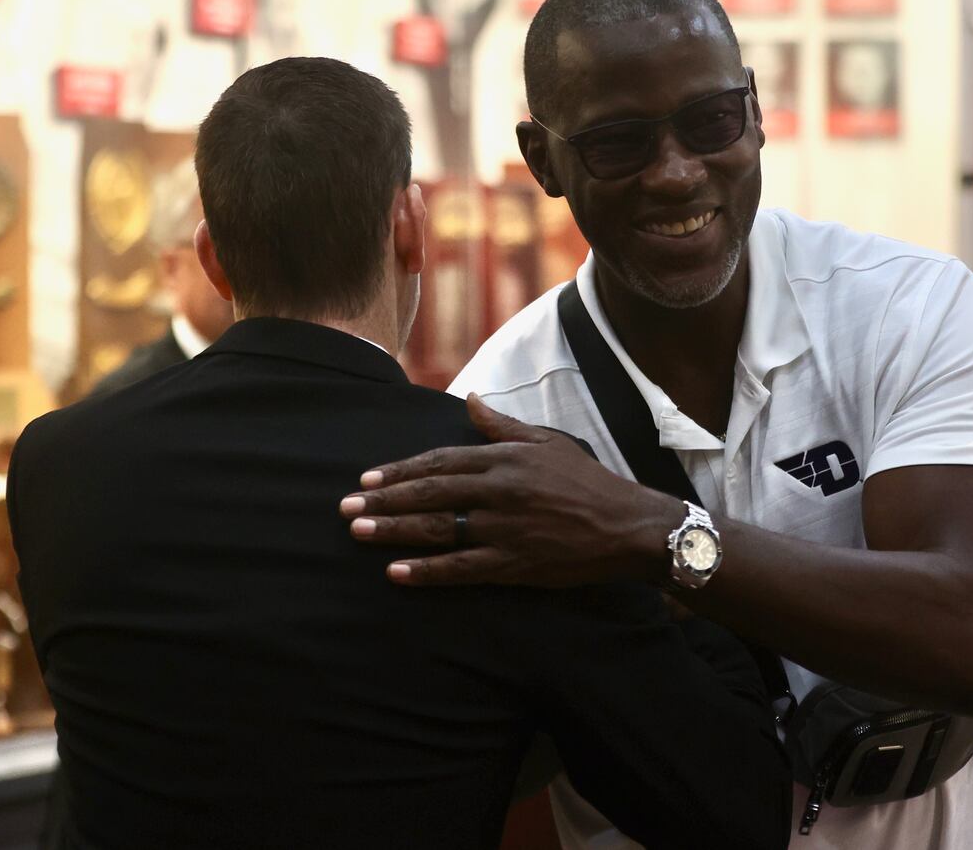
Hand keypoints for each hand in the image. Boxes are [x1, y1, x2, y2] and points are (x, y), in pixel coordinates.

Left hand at [340, 394, 680, 586]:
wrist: (627, 526)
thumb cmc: (587, 481)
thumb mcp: (546, 442)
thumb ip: (502, 426)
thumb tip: (470, 400)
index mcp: (505, 458)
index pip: (440, 461)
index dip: (400, 470)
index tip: (367, 476)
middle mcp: (499, 490)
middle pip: (429, 493)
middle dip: (383, 499)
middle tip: (345, 505)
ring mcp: (504, 528)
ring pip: (436, 529)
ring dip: (393, 530)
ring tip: (357, 530)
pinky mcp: (513, 563)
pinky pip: (461, 567)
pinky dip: (426, 571)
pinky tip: (396, 572)